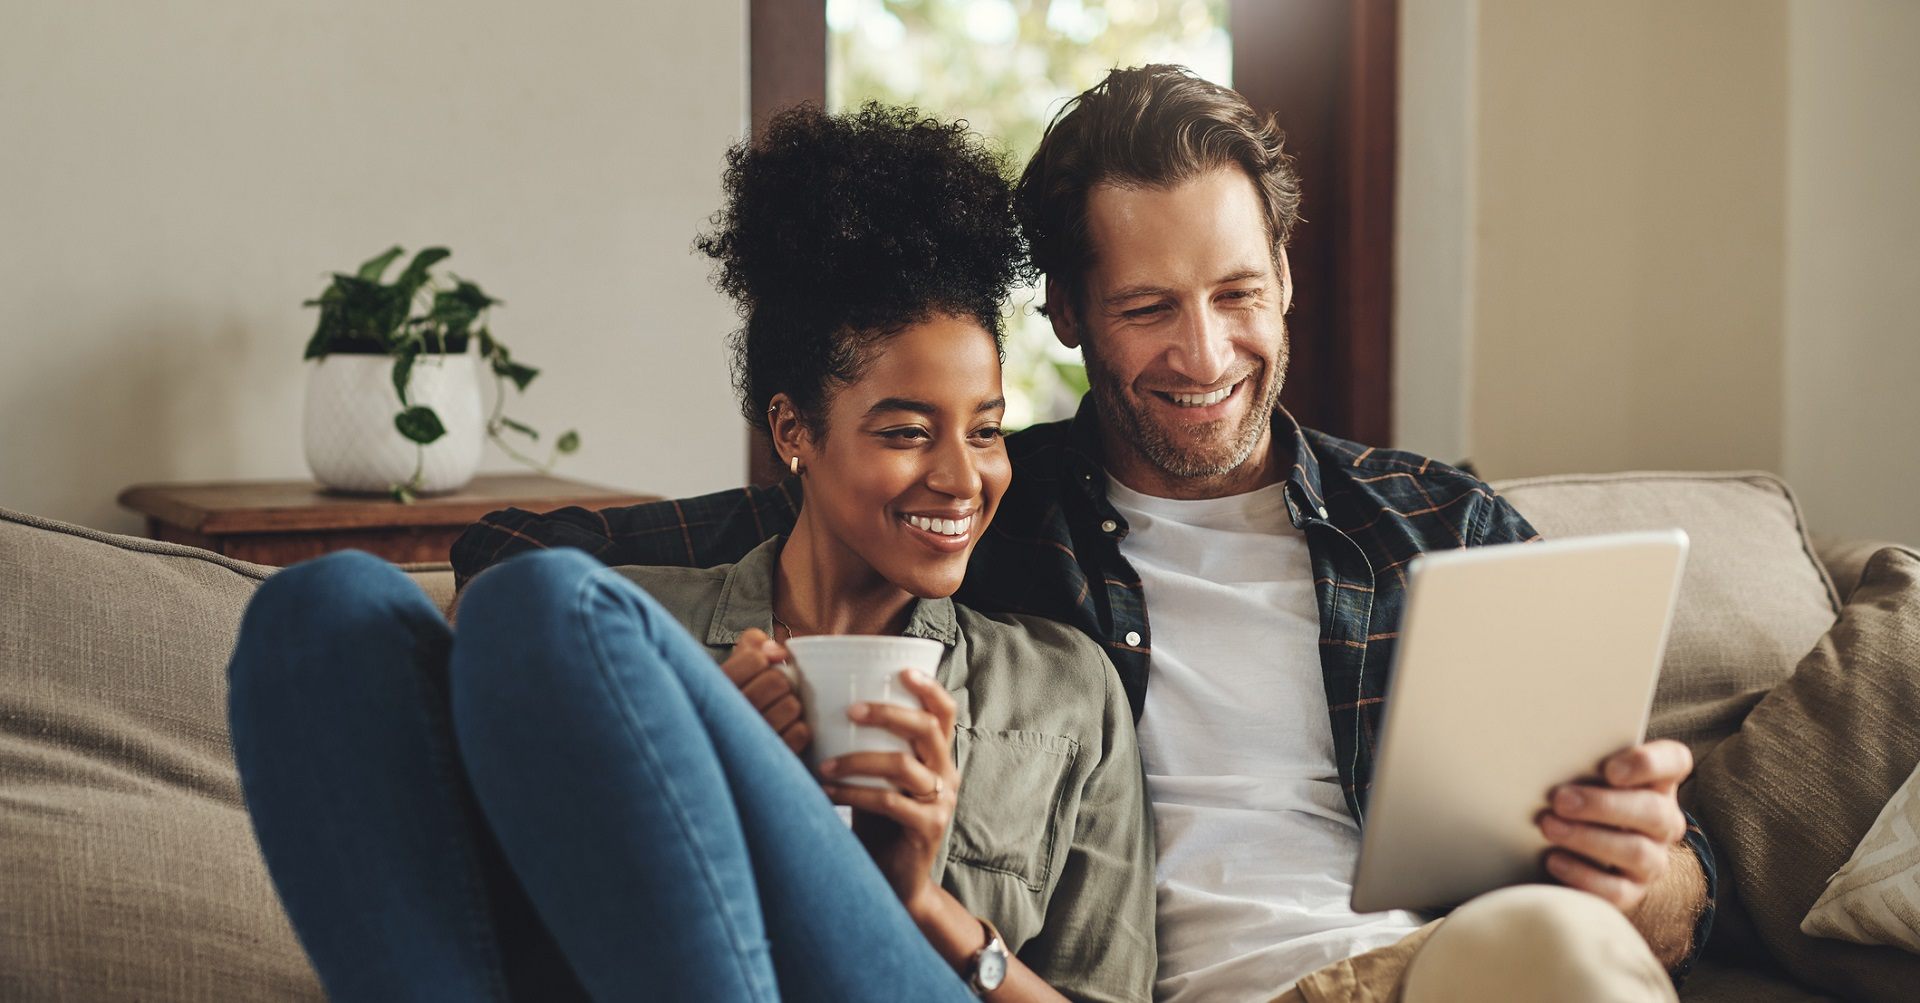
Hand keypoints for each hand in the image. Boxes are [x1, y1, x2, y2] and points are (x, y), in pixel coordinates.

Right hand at [719, 629, 808, 754]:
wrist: (729, 751)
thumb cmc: (737, 698)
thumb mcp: (735, 665)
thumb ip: (751, 645)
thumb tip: (779, 651)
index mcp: (716, 687)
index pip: (755, 659)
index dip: (766, 659)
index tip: (765, 665)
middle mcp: (727, 715)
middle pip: (777, 681)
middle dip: (782, 683)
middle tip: (773, 692)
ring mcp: (748, 740)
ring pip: (791, 706)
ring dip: (792, 706)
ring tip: (777, 711)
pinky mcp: (769, 757)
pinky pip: (800, 732)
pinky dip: (799, 729)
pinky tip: (783, 731)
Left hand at [819, 668, 960, 915]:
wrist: (895, 881)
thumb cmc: (879, 821)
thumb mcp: (878, 778)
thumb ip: (869, 748)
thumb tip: (823, 707)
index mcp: (937, 756)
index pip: (944, 711)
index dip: (928, 687)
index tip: (902, 669)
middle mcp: (946, 774)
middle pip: (927, 728)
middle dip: (887, 713)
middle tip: (849, 710)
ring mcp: (941, 802)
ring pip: (903, 765)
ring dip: (858, 760)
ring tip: (823, 764)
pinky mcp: (928, 829)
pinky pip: (890, 802)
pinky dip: (855, 793)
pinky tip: (828, 790)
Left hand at [1538, 739, 1692, 915]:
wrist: (1576, 847)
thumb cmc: (1579, 793)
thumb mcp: (1583, 773)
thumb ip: (1579, 760)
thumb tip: (1544, 751)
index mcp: (1658, 780)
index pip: (1674, 762)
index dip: (1647, 764)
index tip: (1609, 769)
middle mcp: (1664, 820)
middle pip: (1652, 811)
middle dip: (1603, 806)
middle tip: (1560, 800)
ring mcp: (1653, 858)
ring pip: (1636, 852)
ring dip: (1588, 838)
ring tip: (1548, 826)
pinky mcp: (1633, 891)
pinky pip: (1617, 890)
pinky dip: (1583, 875)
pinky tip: (1554, 859)